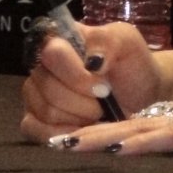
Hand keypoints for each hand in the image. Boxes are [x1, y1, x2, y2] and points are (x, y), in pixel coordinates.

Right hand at [19, 22, 164, 141]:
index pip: (51, 53)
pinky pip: (34, 129)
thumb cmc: (130, 64)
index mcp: (58, 39)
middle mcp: (39, 65)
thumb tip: (91, 62)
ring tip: (97, 113)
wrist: (139, 93)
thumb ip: (108, 41)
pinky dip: (62, 133)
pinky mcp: (33, 119)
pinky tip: (82, 130)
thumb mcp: (127, 42)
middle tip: (104, 102)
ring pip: (46, 111)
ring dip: (79, 118)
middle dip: (83, 102)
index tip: (103, 88)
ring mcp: (33, 93)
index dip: (76, 75)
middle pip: (49, 88)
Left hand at [53, 56, 172, 155]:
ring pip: (147, 132)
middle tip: (52, 144)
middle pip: (134, 130)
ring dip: (106, 139)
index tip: (74, 144)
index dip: (109, 138)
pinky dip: (150, 144)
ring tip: (70, 144)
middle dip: (93, 137)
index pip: (145, 133)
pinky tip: (125, 146)